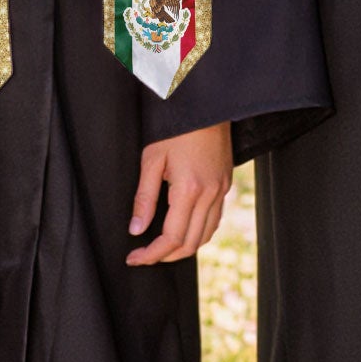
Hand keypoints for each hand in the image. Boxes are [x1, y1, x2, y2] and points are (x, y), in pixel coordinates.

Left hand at [126, 120, 232, 265]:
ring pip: (206, 234)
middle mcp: (210, 193)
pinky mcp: (226, 183)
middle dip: (166, 256)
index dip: (151, 254)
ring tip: (162, 247)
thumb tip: (136, 229)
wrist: (206, 104)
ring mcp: (221, 189)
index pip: (171, 238)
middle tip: (144, 255)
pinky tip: (184, 228)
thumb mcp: (152, 159)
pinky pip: (215, 219)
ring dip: (184, 247)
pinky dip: (199, 232)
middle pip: (190, 243)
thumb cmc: (176, 127)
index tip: (134, 258)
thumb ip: (144, 198)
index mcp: (189, 189)